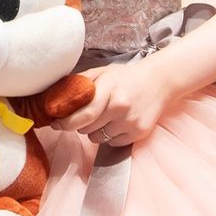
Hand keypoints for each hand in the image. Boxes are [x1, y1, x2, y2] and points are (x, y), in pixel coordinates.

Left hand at [53, 60, 173, 147]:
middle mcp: (120, 107)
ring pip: (97, 138)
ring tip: (105, 116)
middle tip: (84, 115)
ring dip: (94, 131)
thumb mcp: (102, 72)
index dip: (66, 122)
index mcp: (109, 89)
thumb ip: (81, 82)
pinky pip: (112, 142)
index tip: (56, 123)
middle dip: (79, 124)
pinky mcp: (138, 133)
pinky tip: (117, 121)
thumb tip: (56, 95)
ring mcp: (130, 122)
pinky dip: (109, 136)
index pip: (84, 114)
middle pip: (87, 128)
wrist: (159, 82)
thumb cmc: (127, 77)